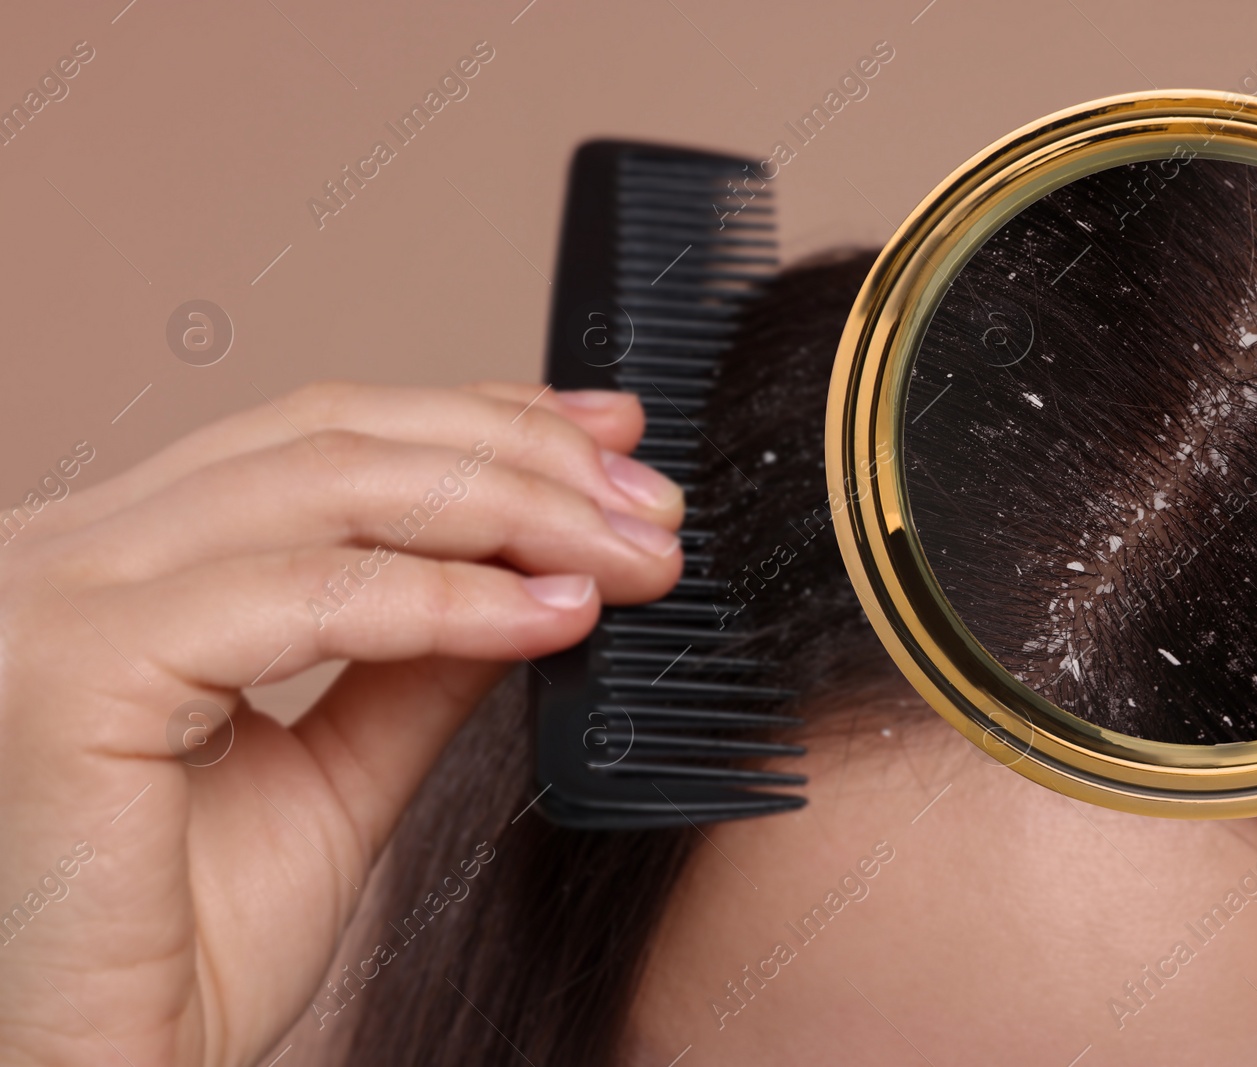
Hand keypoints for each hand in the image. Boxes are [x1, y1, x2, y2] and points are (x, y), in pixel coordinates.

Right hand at [0, 382, 682, 1065]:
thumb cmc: (183, 952)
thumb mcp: (342, 776)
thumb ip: (422, 661)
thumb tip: (537, 572)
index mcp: (117, 563)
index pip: (319, 438)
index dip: (477, 420)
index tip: (606, 439)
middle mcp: (65, 554)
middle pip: (333, 437)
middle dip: (519, 458)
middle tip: (647, 503)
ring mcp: (52, 597)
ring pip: (330, 488)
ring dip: (512, 513)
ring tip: (628, 556)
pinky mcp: (71, 669)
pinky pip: (306, 599)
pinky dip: (451, 602)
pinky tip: (554, 619)